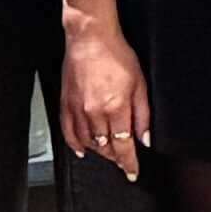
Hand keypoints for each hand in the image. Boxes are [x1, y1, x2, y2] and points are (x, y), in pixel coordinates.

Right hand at [57, 4, 148, 174]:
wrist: (90, 39)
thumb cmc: (117, 56)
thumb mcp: (140, 84)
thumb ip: (143, 115)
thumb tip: (145, 139)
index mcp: (116, 108)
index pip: (124, 146)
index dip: (129, 163)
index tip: (132, 172)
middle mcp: (94, 113)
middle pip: (106, 147)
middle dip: (116, 158)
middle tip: (124, 162)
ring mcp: (77, 110)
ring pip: (88, 143)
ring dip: (100, 152)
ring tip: (109, 155)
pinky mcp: (65, 104)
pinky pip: (68, 132)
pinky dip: (75, 144)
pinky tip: (83, 150)